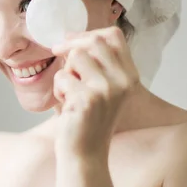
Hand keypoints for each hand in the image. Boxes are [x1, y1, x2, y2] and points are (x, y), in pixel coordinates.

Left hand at [51, 27, 139, 159]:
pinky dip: (57, 90)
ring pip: (75, 56)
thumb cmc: (88, 120)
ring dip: (64, 71)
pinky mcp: (87, 100)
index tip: (71, 41)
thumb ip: (97, 65)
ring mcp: (106, 90)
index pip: (115, 36)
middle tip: (57, 53)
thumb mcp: (102, 89)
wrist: (85, 153)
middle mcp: (122, 81)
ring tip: (68, 91)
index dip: (89, 33)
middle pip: (94, 41)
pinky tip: (66, 106)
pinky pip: (61, 77)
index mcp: (129, 76)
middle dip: (70, 46)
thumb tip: (72, 38)